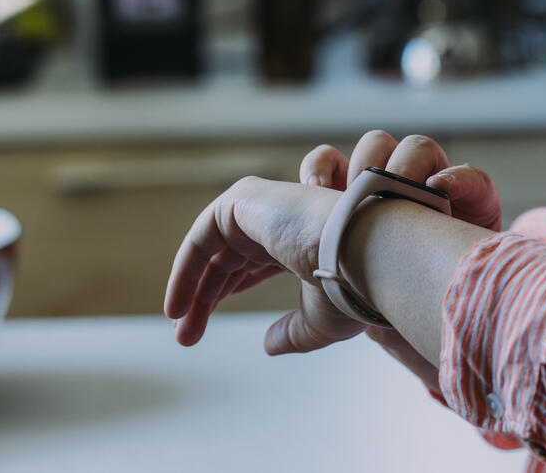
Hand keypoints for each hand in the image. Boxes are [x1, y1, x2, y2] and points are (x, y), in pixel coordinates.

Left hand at [164, 176, 365, 353]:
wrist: (366, 254)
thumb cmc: (354, 288)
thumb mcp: (319, 321)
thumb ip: (292, 332)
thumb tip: (267, 345)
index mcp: (303, 243)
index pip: (253, 265)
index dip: (226, 294)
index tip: (200, 331)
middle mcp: (282, 221)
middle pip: (227, 259)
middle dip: (203, 297)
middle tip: (185, 337)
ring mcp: (264, 206)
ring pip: (212, 248)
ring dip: (190, 287)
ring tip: (179, 327)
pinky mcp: (245, 198)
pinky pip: (203, 234)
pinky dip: (185, 267)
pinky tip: (179, 304)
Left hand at [297, 131, 502, 387]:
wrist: (439, 314)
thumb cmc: (387, 304)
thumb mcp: (335, 316)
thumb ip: (303, 325)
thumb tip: (268, 345)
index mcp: (355, 202)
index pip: (330, 162)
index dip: (319, 167)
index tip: (308, 188)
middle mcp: (396, 187)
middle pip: (375, 145)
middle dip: (362, 163)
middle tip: (351, 192)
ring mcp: (436, 189)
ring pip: (419, 148)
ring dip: (405, 164)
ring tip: (395, 192)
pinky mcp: (475, 200)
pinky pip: (471, 177)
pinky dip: (456, 178)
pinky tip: (439, 189)